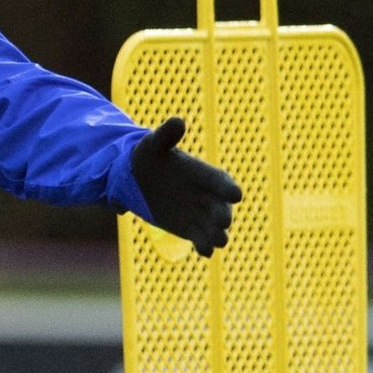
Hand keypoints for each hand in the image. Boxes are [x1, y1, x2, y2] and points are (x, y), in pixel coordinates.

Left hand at [130, 117, 242, 257]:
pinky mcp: (190, 230)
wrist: (136, 180)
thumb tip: (178, 120)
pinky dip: (205, 246)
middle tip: (223, 221)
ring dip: (217, 234)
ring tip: (218, 241)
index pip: (220, 181)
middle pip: (221, 207)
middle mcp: (206, 195)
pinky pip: (202, 240)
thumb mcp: (153, 145)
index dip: (227, 187)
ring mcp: (200, 214)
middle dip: (223, 214)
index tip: (235, 194)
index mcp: (203, 174)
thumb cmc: (148, 157)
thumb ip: (166, 135)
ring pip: (214, 227)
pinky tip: (205, 252)